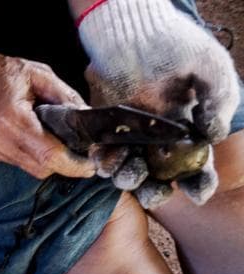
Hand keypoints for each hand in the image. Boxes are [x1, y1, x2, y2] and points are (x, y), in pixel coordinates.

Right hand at [0, 45, 96, 178]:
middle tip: (81, 152)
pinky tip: (35, 137)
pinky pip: (19, 162)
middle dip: (65, 164)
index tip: (91, 164)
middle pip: (42, 168)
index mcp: (12, 119)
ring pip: (32, 169)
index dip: (73, 164)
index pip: (48, 155)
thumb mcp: (37, 73)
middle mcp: (0, 141)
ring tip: (59, 142)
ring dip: (49, 160)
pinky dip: (33, 155)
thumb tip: (87, 116)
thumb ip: (64, 95)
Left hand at [78, 0, 239, 206]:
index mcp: (188, 133)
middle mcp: (159, 142)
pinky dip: (104, 161)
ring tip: (129, 175)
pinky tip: (105, 161)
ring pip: (130, 170)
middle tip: (155, 193)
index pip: (197, 167)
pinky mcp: (104, 129)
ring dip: (129, 179)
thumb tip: (212, 135)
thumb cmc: (177, 47)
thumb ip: (216, 101)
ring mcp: (130, 137)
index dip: (199, 183)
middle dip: (157, 191)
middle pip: (160, 178)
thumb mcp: (209, 70)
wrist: (135, 33)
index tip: (197, 193)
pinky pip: (103, 153)